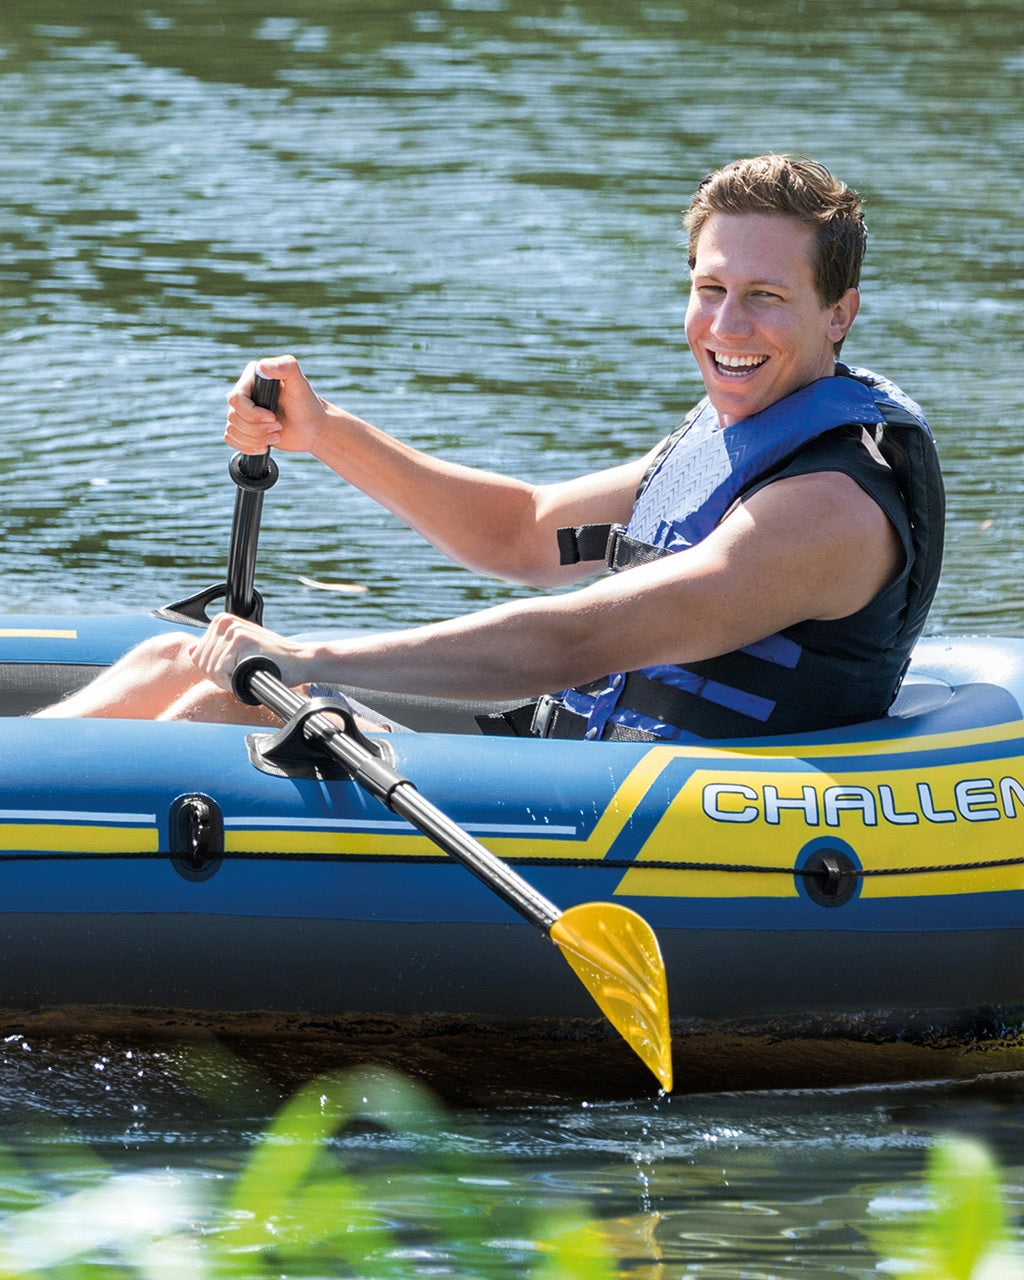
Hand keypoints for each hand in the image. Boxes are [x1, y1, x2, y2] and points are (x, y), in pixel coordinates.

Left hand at [190, 613, 312, 692]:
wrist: (299, 661)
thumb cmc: (272, 660)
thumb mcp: (238, 652)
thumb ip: (214, 650)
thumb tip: (191, 650)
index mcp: (222, 621)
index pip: (198, 655)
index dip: (214, 671)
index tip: (235, 671)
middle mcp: (224, 622)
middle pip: (202, 662)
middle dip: (219, 677)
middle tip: (243, 675)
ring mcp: (232, 630)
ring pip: (211, 668)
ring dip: (228, 681)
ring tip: (248, 674)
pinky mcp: (240, 641)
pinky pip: (221, 672)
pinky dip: (232, 682)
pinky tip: (248, 676)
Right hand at [225, 354, 327, 456]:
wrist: (313, 428)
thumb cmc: (308, 405)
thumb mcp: (300, 384)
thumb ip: (287, 367)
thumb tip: (263, 366)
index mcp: (252, 378)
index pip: (236, 399)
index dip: (253, 413)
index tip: (274, 417)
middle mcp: (244, 393)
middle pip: (233, 417)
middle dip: (258, 429)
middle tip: (279, 426)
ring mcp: (242, 411)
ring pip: (232, 430)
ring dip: (256, 439)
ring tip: (276, 435)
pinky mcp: (243, 428)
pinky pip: (231, 439)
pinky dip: (248, 447)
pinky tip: (265, 446)